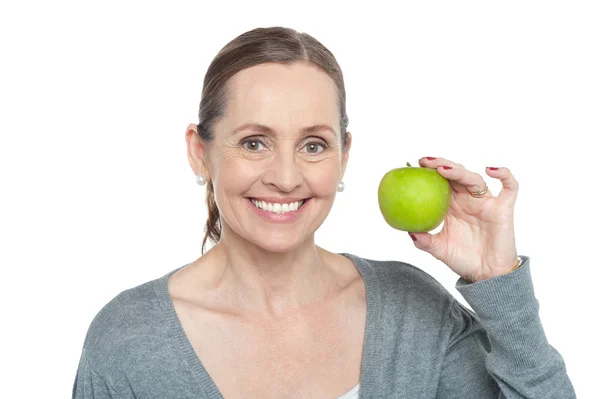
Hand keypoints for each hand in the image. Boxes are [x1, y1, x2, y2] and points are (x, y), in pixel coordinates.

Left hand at [408, 157, 518, 282]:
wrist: (487, 274)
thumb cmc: (463, 259)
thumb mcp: (440, 249)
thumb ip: (425, 241)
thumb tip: (409, 231)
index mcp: (451, 206)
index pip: (439, 182)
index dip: (429, 172)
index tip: (414, 165)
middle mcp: (467, 200)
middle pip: (455, 174)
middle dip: (441, 165)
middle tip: (425, 162)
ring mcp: (486, 202)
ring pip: (474, 179)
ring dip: (459, 171)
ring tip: (443, 169)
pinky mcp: (503, 208)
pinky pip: (509, 187)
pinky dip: (504, 174)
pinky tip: (490, 170)